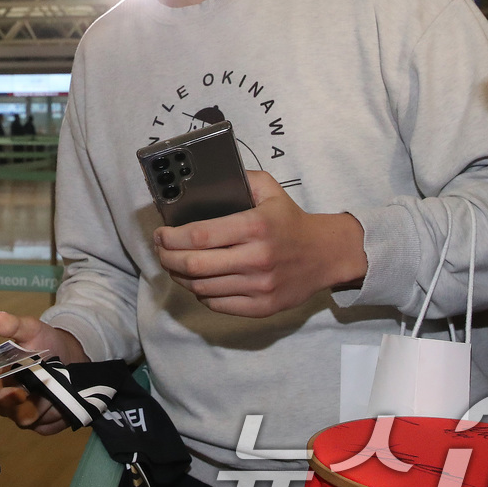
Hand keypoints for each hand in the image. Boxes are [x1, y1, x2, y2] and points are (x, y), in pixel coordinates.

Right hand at [0, 311, 87, 435]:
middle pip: (6, 412)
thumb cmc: (45, 343)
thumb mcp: (31, 330)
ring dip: (41, 407)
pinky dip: (54, 416)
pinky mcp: (43, 423)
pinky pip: (45, 427)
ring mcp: (25, 413)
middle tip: (29, 393)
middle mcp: (8, 400)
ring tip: (54, 391)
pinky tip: (62, 401)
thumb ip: (13, 326)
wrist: (72, 356)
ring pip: (27, 420)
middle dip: (18, 404)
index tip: (11, 388)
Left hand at [154, 170, 367, 317]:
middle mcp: (256, 258)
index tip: (161, 234)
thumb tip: (205, 180)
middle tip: (160, 251)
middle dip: (167, 258)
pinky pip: (217, 304)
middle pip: (194, 265)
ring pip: (201, 287)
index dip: (171, 238)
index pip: (199, 235)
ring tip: (174, 265)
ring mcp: (260, 286)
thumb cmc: (291, 221)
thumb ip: (240, 179)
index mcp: (255, 226)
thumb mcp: (269, 190)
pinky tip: (199, 281)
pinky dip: (200, 293)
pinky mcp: (262, 307)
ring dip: (179, 276)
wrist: (327, 255)